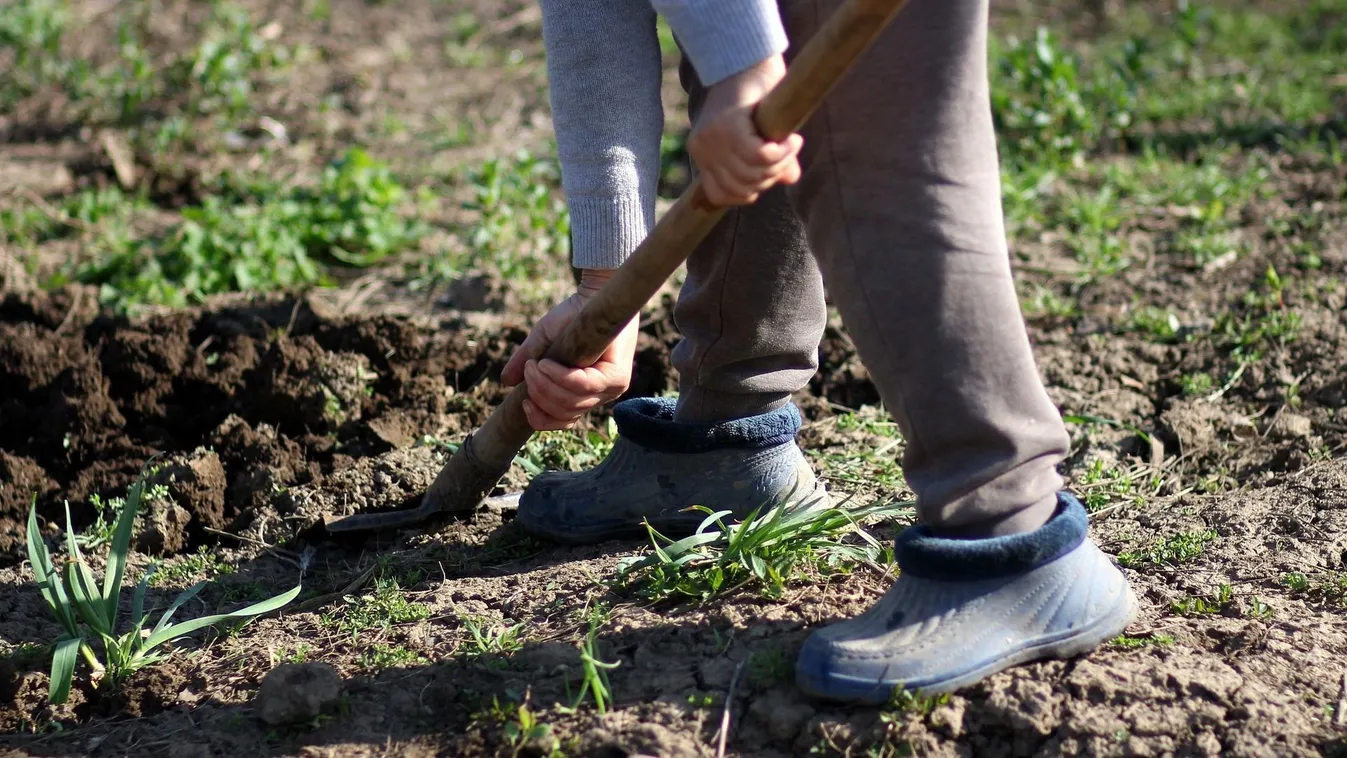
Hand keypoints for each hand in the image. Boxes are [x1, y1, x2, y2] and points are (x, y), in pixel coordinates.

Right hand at [501, 272, 638, 430]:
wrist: (594, 293)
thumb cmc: (571, 316)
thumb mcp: (542, 341)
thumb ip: (526, 361)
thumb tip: (505, 381)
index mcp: (585, 394)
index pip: (563, 422)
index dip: (540, 419)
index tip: (524, 402)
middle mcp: (601, 396)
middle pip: (564, 414)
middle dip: (538, 394)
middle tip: (529, 370)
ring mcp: (611, 389)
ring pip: (571, 403)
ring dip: (544, 385)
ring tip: (535, 365)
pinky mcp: (617, 377)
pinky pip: (582, 386)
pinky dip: (558, 377)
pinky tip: (546, 364)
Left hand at [687, 54, 803, 206]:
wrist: (749, 59)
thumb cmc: (757, 96)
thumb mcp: (761, 134)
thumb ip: (771, 162)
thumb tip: (790, 179)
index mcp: (702, 154)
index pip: (720, 195)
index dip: (748, 193)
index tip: (767, 174)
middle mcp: (702, 149)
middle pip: (740, 187)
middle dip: (769, 178)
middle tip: (786, 157)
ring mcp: (712, 139)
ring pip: (751, 174)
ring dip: (779, 164)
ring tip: (791, 146)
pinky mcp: (729, 127)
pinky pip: (760, 156)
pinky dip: (781, 153)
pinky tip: (792, 141)